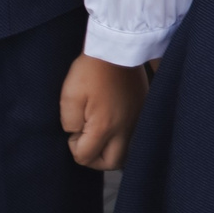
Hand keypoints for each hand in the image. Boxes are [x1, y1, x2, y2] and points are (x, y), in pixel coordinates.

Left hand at [60, 54, 146, 169]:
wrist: (118, 49)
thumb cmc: (90, 72)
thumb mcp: (69, 98)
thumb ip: (70, 124)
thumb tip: (78, 133)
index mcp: (104, 127)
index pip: (85, 157)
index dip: (73, 147)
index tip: (74, 128)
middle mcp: (126, 128)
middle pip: (112, 163)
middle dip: (94, 158)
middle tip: (85, 140)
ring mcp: (138, 120)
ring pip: (128, 154)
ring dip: (111, 152)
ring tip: (101, 136)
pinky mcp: (144, 111)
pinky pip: (136, 137)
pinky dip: (124, 140)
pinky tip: (115, 127)